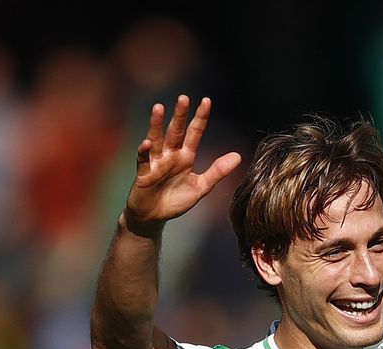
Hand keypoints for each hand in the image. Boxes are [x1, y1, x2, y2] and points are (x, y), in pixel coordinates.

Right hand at [123, 95, 241, 237]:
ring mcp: (155, 163)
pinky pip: (143, 160)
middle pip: (176, 132)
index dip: (200, 118)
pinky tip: (147, 143)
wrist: (154, 217)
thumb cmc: (176, 200)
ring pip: (156, 140)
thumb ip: (218, 171)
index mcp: (185, 157)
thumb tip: (238, 156)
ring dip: (157, 125)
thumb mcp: (201, 187)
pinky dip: (144, 151)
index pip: (194, 133)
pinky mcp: (143, 174)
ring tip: (159, 108)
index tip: (207, 101)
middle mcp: (170, 156)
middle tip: (184, 98)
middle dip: (180, 116)